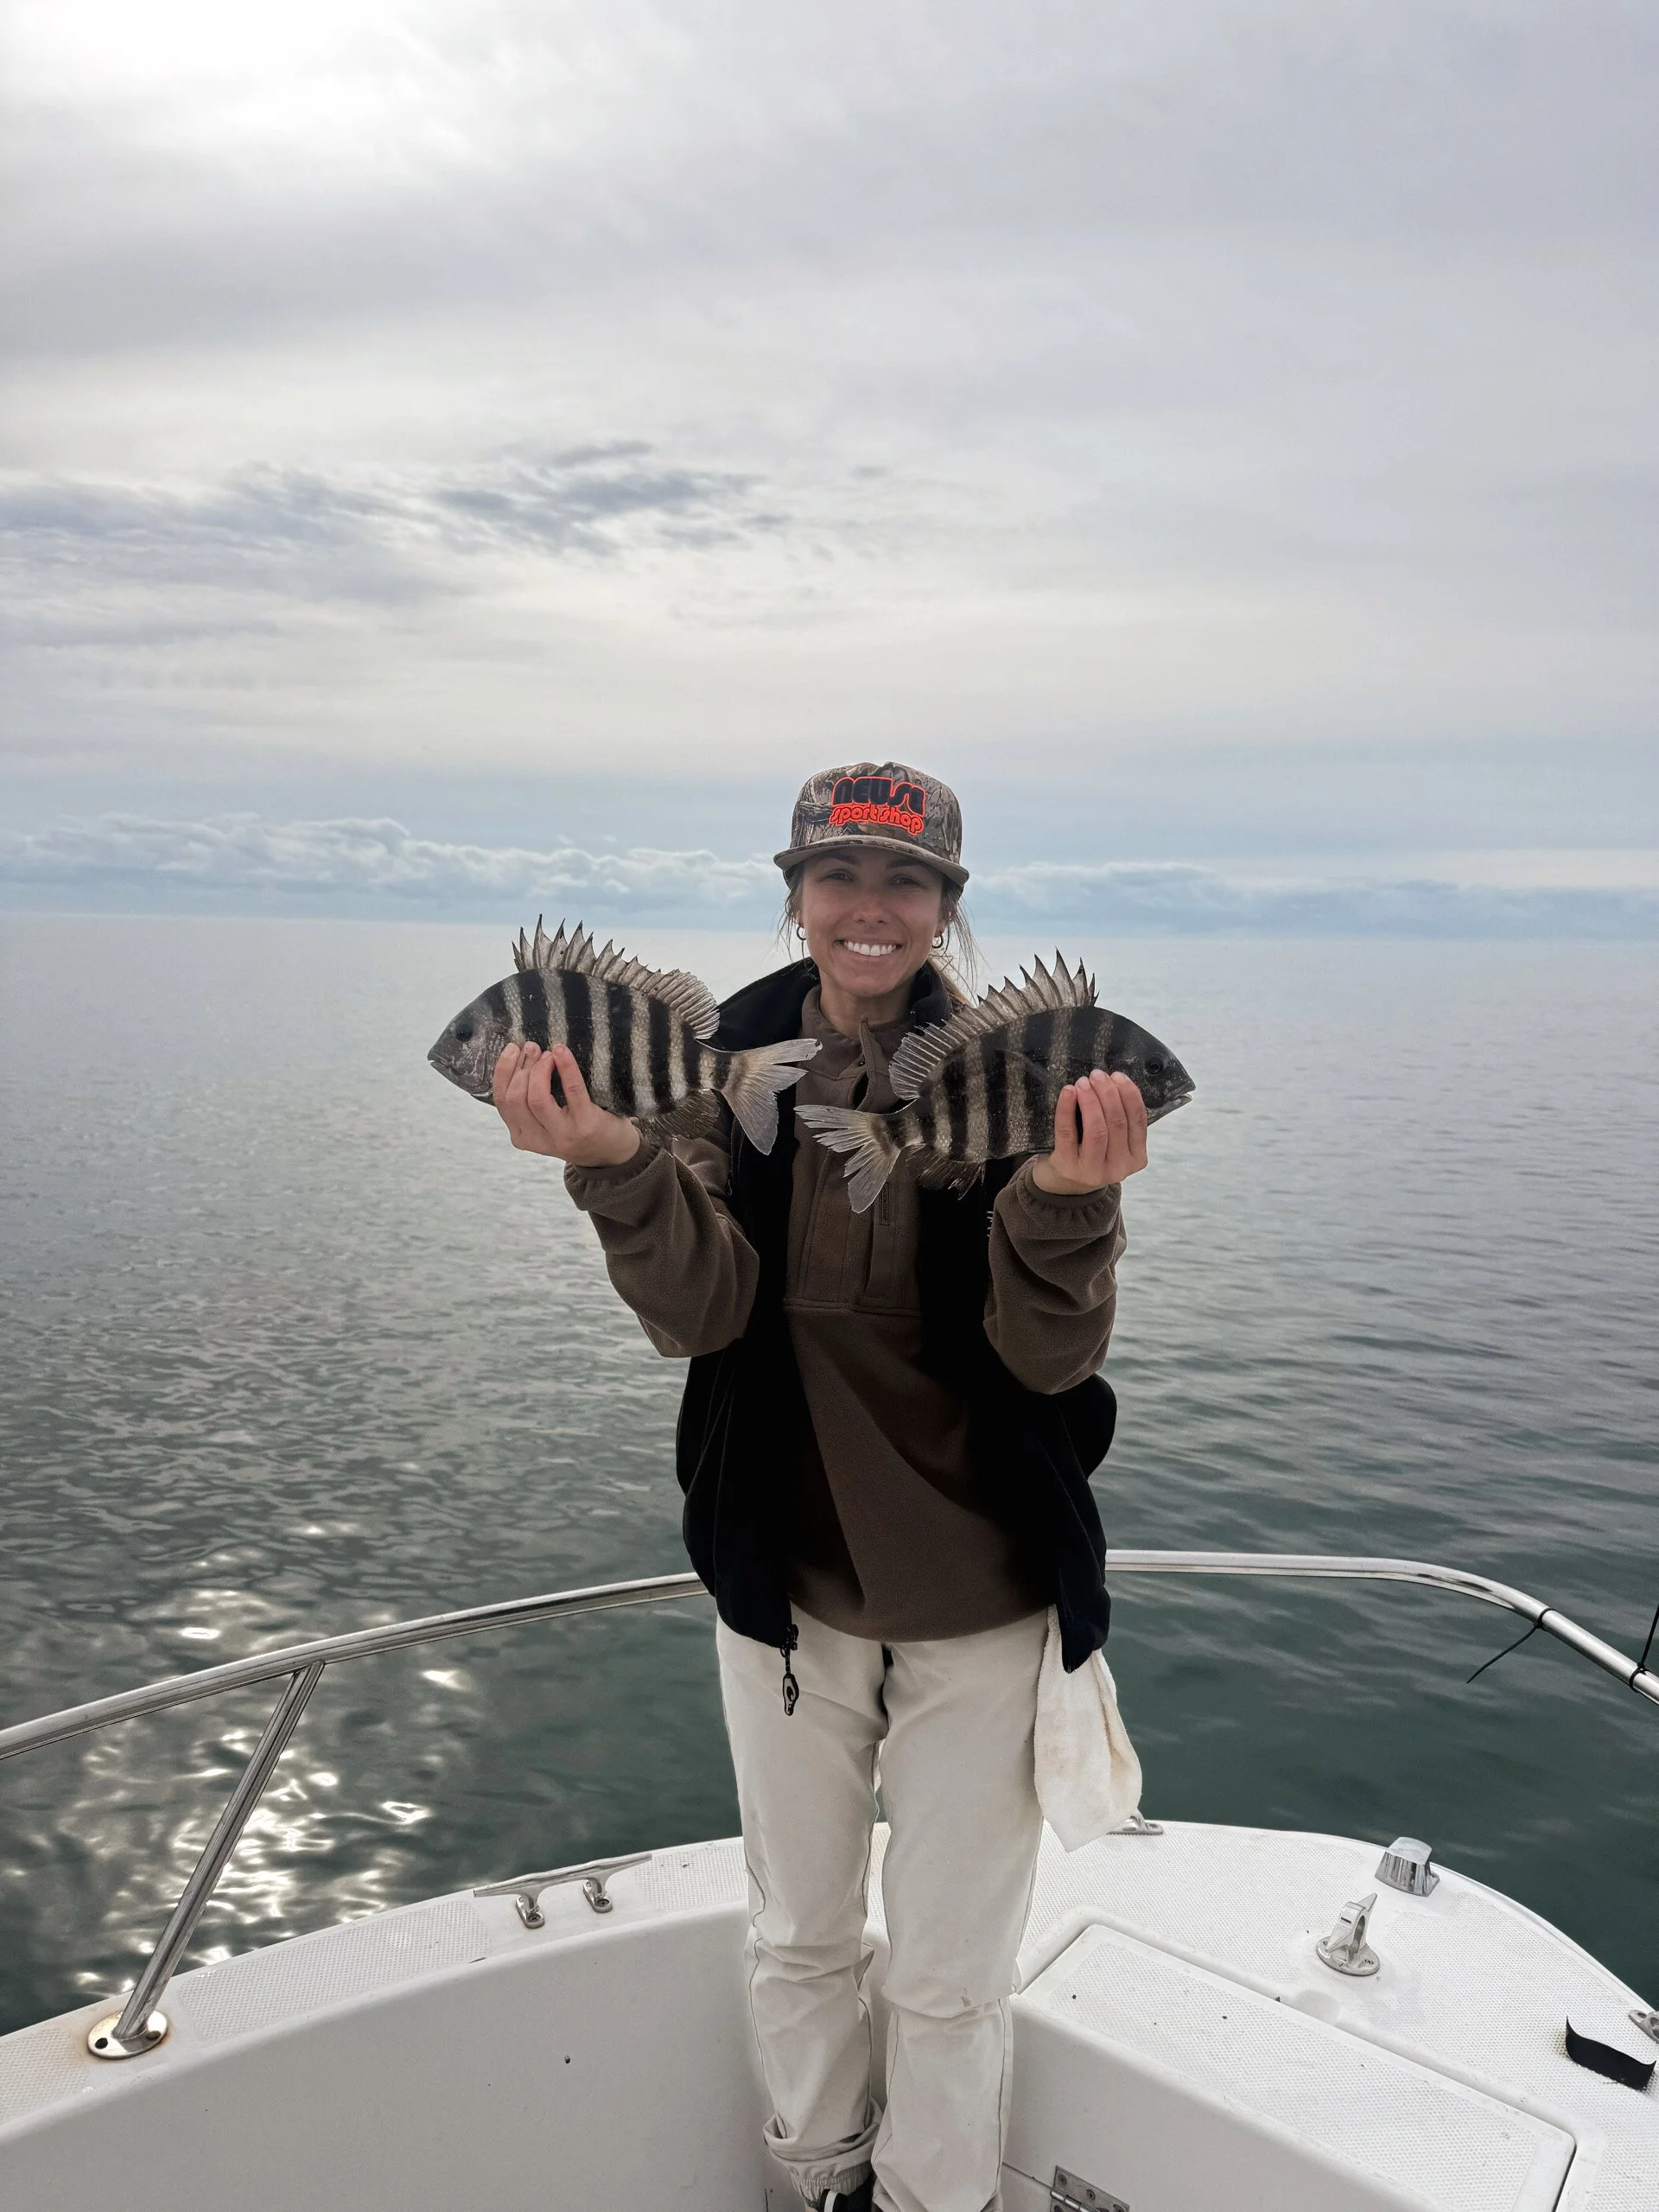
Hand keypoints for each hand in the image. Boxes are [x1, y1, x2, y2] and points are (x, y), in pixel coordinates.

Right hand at [491, 1042, 640, 1167]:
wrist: (612, 1152)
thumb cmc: (576, 1128)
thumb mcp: (545, 1123)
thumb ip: (529, 1103)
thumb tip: (519, 1057)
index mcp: (522, 1137)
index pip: (502, 1102)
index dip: (504, 1071)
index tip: (513, 1049)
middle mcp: (538, 1140)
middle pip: (515, 1099)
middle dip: (521, 1067)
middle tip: (533, 1047)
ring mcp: (562, 1134)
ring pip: (536, 1098)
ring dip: (539, 1068)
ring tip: (549, 1053)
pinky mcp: (585, 1124)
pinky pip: (571, 1090)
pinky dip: (566, 1067)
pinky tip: (561, 1052)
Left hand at [1030, 1069, 1147, 1194]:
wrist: (1062, 1184)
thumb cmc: (1090, 1154)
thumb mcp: (1114, 1143)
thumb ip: (1120, 1121)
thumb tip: (1114, 1082)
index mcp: (1136, 1158)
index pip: (1138, 1121)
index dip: (1129, 1095)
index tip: (1118, 1076)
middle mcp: (1119, 1168)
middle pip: (1118, 1122)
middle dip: (1108, 1093)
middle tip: (1097, 1075)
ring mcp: (1093, 1170)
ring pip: (1097, 1129)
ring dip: (1091, 1100)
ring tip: (1083, 1082)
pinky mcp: (1068, 1166)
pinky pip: (1068, 1133)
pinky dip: (1067, 1109)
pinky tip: (1068, 1092)